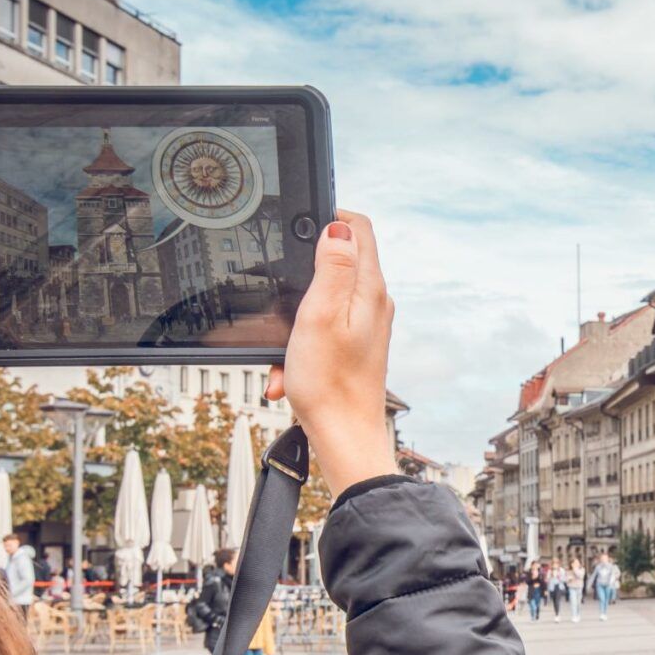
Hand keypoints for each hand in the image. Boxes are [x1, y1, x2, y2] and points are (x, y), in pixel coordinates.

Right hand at [266, 212, 396, 492]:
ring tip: (283, 350)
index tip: (298, 228)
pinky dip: (298, 346)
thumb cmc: (329, 383)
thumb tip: (338, 227)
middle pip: (338, 260)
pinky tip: (286, 373)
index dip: (328, 217)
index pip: (359, 228)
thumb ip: (332, 267)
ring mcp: (366, 325)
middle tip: (280, 296)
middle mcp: (374, 302)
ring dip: (294, 319)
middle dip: (302, 275)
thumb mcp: (321, 314)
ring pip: (322, 300)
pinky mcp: (354, 346)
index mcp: (369, 288)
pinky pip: (319, 331)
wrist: (342, 437)